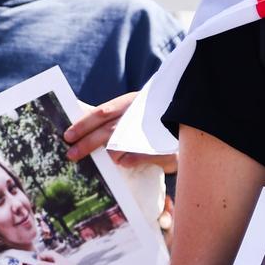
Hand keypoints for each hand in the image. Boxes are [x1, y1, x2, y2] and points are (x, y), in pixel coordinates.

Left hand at [65, 92, 179, 172]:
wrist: (196, 127)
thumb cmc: (160, 125)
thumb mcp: (139, 121)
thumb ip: (119, 125)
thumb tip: (93, 138)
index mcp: (134, 101)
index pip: (104, 111)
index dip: (84, 123)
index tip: (68, 135)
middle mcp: (144, 111)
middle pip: (109, 126)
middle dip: (88, 140)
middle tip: (72, 153)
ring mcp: (156, 127)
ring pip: (124, 139)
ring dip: (105, 151)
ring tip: (94, 161)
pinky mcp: (167, 147)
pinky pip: (142, 154)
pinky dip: (130, 159)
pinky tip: (121, 162)